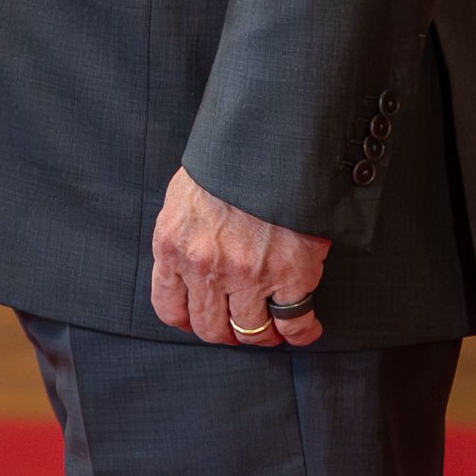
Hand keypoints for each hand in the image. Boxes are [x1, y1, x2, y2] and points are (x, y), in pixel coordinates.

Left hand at [148, 167, 328, 349]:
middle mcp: (206, 267)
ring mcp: (248, 275)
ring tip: (274, 328)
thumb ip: (184, 235)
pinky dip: (302, 333)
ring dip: (263, 335)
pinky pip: (295, 324)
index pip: (170, 308)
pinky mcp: (291, 275)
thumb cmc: (229, 163)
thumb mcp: (186, 196)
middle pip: (211, 328)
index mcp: (173, 245)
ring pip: (252, 332)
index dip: (188, 321)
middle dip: (226, 333)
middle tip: (240, 327)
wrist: (270, 140)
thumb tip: (188, 262)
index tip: (202, 320)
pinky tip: (305, 328)